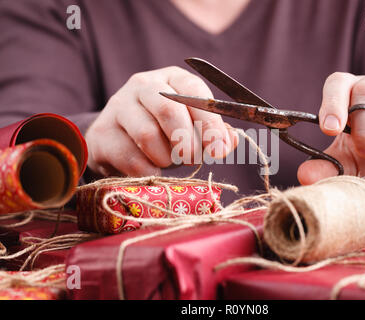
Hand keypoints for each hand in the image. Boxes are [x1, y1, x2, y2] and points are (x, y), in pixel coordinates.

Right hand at [85, 66, 237, 176]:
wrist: (117, 139)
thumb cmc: (163, 131)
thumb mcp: (192, 127)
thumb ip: (214, 132)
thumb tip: (232, 141)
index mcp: (172, 79)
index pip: (194, 92)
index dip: (209, 123)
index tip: (219, 149)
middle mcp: (143, 85)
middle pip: (169, 109)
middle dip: (187, 142)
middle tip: (193, 159)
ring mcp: (119, 106)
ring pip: (148, 134)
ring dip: (166, 157)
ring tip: (169, 161)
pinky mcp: (102, 133)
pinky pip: (130, 156)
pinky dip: (149, 170)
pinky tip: (153, 169)